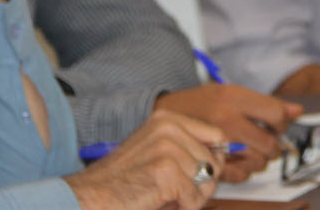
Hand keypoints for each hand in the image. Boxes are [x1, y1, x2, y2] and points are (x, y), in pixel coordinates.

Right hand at [65, 110, 225, 209]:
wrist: (93, 196)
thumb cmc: (124, 181)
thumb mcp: (157, 151)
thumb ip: (188, 148)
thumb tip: (225, 153)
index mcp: (167, 119)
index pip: (217, 136)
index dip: (213, 161)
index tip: (198, 174)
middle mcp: (169, 127)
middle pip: (214, 162)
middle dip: (201, 183)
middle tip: (175, 190)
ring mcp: (168, 147)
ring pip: (207, 181)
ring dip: (191, 197)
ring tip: (165, 195)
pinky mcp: (166, 170)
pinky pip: (194, 198)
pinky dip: (182, 207)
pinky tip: (160, 201)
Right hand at [154, 84, 302, 181]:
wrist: (164, 115)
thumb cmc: (199, 104)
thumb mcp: (230, 92)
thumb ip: (264, 102)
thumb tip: (297, 111)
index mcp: (233, 97)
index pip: (276, 114)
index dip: (281, 123)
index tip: (276, 125)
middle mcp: (226, 119)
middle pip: (270, 143)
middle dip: (273, 147)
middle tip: (266, 143)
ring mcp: (217, 142)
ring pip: (258, 162)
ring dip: (258, 160)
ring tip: (248, 151)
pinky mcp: (210, 162)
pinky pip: (240, 175)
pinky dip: (243, 172)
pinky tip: (236, 161)